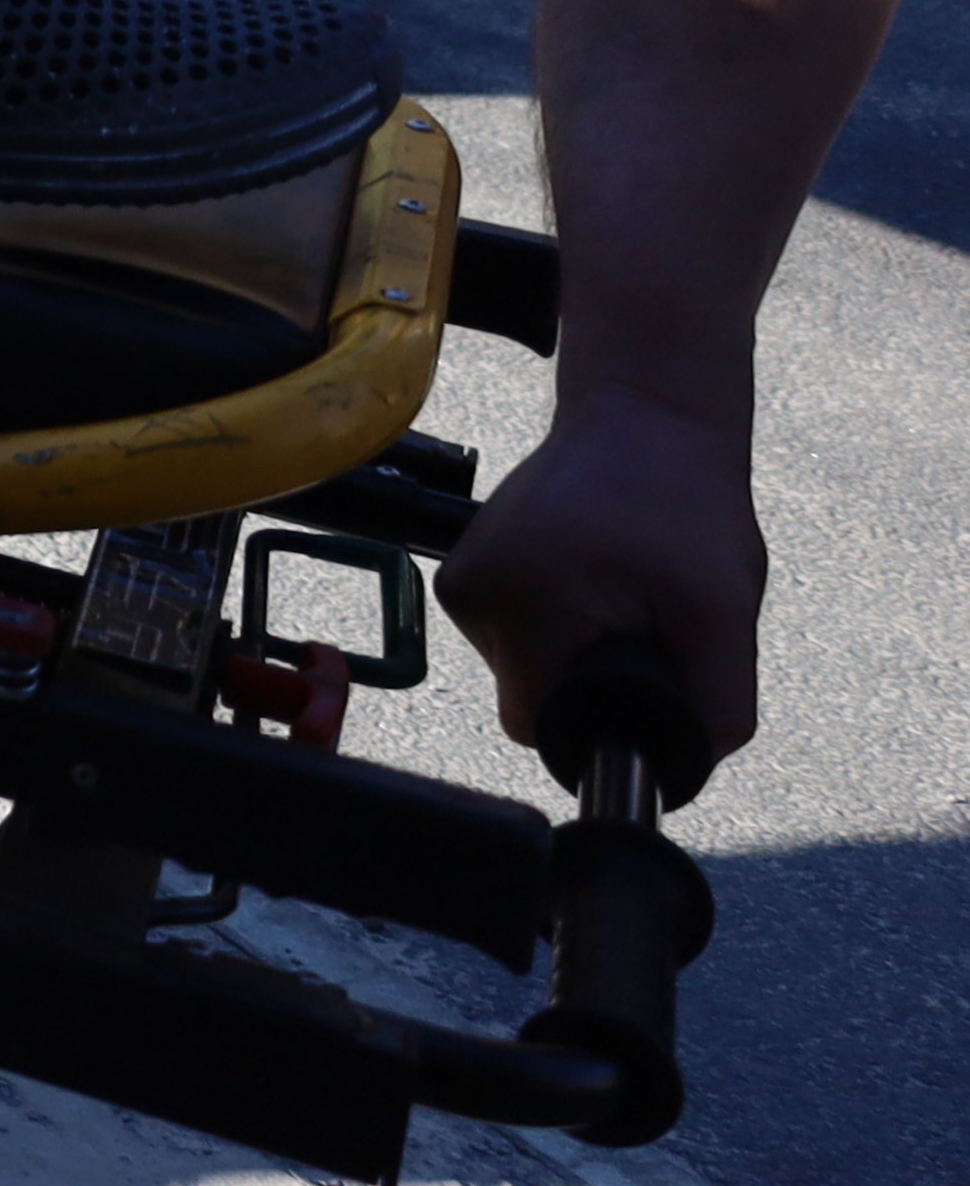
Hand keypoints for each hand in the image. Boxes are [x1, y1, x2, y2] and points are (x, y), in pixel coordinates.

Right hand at [440, 386, 767, 765]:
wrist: (643, 415)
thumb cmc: (685, 506)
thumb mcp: (725, 615)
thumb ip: (716, 707)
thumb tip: (685, 769)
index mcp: (517, 611)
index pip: (544, 727)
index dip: (604, 719)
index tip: (646, 671)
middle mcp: (468, 599)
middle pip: (533, 698)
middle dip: (594, 677)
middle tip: (646, 621)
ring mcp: (460, 580)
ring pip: (524, 667)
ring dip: (576, 649)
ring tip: (622, 591)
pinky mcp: (466, 567)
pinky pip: (515, 633)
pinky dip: (557, 622)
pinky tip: (594, 578)